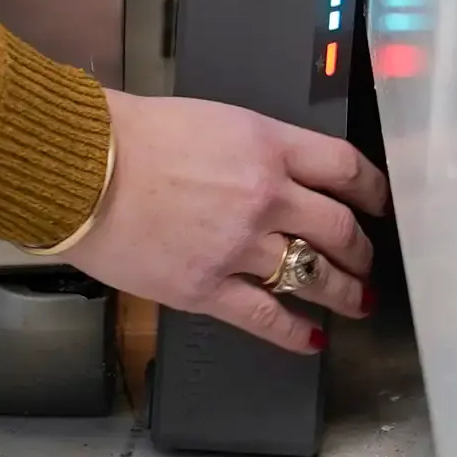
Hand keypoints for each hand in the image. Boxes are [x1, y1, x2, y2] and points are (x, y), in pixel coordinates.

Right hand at [64, 88, 388, 353]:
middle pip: (340, 228)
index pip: (344, 167)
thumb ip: (245, 147)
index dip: (371, 189)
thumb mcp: (205, 119)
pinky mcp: (208, 287)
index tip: (376, 203)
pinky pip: (269, 317)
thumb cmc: (124, 135)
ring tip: (355, 301)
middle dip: (360, 249)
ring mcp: (240, 245)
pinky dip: (296, 332)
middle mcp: (266, 195)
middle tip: (365, 260)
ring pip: (316, 276)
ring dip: (343, 292)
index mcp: (265, 145)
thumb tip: (264, 170)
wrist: (80, 168)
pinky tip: (311, 337)